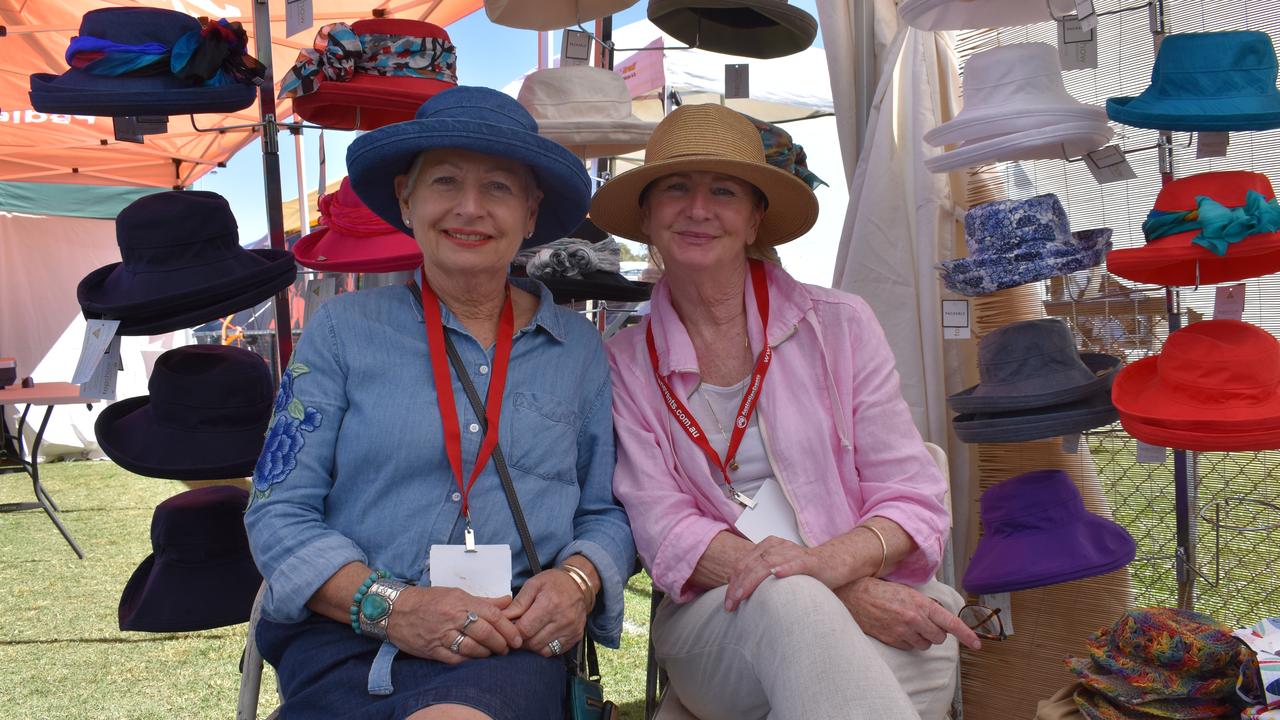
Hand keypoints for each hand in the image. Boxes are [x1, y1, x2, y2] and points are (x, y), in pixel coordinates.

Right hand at [387, 586, 523, 663]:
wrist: (393, 610)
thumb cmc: (427, 600)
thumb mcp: (455, 593)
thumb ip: (483, 600)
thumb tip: (507, 601)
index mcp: (460, 601)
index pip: (492, 615)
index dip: (508, 628)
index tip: (516, 637)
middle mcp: (452, 617)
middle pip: (485, 633)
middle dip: (501, 643)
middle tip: (508, 648)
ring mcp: (441, 635)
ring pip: (472, 648)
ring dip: (487, 653)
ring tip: (493, 653)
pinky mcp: (432, 650)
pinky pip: (455, 658)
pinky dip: (468, 660)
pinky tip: (475, 659)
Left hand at [502, 568, 588, 657]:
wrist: (579, 584)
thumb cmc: (555, 583)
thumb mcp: (533, 585)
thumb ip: (517, 603)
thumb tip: (504, 618)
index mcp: (549, 604)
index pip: (524, 629)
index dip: (513, 632)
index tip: (509, 629)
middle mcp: (562, 619)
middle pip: (533, 643)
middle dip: (521, 640)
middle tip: (518, 633)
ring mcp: (570, 630)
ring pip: (543, 650)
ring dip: (532, 645)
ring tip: (530, 634)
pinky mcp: (575, 637)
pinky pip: (555, 652)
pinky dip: (545, 647)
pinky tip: (542, 636)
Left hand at [724, 536, 851, 610]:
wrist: (835, 563)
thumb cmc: (804, 571)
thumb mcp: (777, 571)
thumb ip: (760, 577)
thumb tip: (737, 593)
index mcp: (767, 547)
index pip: (743, 564)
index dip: (733, 582)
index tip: (727, 602)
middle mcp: (778, 547)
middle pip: (751, 565)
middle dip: (738, 586)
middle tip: (730, 605)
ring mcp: (794, 553)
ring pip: (768, 564)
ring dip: (752, 581)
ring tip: (742, 595)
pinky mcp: (811, 562)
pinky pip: (797, 563)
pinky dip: (786, 568)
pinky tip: (777, 574)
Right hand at [834, 577, 980, 651]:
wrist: (853, 594)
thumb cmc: (879, 589)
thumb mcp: (907, 591)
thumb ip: (925, 605)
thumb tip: (938, 616)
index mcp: (921, 604)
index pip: (950, 623)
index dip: (966, 635)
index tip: (977, 644)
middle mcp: (914, 620)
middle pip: (939, 637)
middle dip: (935, 632)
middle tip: (924, 622)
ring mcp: (902, 632)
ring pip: (925, 645)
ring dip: (922, 638)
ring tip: (908, 625)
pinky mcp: (891, 640)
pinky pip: (910, 648)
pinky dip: (908, 642)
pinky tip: (898, 630)